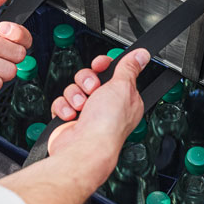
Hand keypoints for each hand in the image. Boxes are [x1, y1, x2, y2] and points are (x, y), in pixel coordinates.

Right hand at [48, 49, 150, 176]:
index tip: (100, 65)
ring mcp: (87, 114)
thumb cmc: (107, 125)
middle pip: (90, 78)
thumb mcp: (123, 87)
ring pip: (73, 89)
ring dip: (75, 95)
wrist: (84, 149)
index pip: (112, 73)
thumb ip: (130, 68)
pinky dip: (64, 108)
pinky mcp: (69, 121)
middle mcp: (106, 107)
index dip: (103, 66)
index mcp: (124, 98)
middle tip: (92, 90)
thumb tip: (142, 55)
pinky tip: (71, 117)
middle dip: (87, 81)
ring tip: (81, 107)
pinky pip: (60, 102)